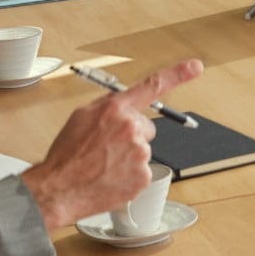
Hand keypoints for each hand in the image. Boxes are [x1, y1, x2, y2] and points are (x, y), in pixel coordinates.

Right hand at [19, 59, 202, 230]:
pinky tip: (110, 177)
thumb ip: (107, 106)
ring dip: (128, 156)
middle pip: (146, 127)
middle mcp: (131, 128)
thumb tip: (123, 102)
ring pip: (143, 150)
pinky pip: (142, 170)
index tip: (195, 67)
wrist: (58, 188)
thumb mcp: (81, 117)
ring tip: (104, 164)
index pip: (153, 86)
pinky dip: (129, 175)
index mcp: (115, 108)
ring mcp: (140, 153)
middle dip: (132, 135)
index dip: (178, 74)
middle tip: (108, 147)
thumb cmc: (66, 155)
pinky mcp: (143, 176)